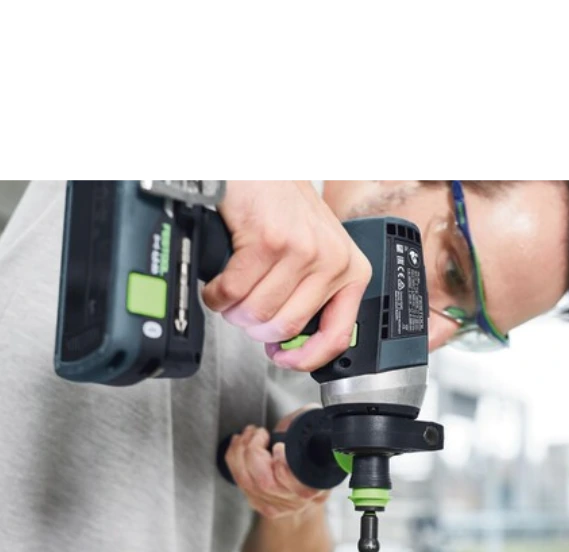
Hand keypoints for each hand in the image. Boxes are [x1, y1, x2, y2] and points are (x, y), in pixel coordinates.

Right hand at [202, 180, 371, 373]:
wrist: (262, 172)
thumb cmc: (284, 210)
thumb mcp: (316, 254)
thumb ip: (310, 297)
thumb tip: (287, 345)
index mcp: (350, 271)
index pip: (337, 335)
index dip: (306, 359)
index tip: (286, 361)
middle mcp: (332, 261)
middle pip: (286, 327)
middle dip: (255, 329)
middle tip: (243, 314)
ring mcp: (302, 250)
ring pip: (258, 312)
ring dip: (233, 312)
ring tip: (229, 296)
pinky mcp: (269, 240)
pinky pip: (235, 290)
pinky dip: (218, 295)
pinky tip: (218, 284)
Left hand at [224, 412, 332, 521]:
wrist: (309, 480)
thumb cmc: (312, 453)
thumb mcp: (318, 439)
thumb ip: (312, 428)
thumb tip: (306, 414)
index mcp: (315, 487)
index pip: (298, 486)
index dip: (282, 465)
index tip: (279, 446)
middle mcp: (296, 501)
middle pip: (265, 483)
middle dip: (254, 452)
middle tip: (258, 433)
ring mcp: (276, 506)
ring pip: (247, 482)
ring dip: (240, 452)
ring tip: (248, 434)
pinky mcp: (259, 504)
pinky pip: (239, 482)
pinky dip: (234, 458)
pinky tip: (239, 443)